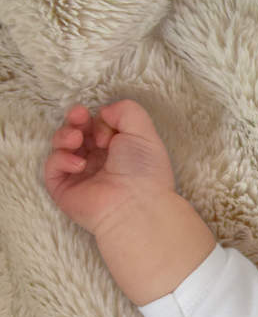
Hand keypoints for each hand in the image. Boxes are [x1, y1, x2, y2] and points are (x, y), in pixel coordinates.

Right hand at [45, 100, 176, 235]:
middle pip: (77, 133)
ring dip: (65, 135)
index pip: (97, 127)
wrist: (136, 206)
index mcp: (119, 152)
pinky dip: (61, 159)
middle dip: (75, 120)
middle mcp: (100, 164)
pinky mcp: (65, 189)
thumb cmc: (145, 172)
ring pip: (61, 146)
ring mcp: (81, 177)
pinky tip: (79, 165)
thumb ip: (126, 111)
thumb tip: (103, 111)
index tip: (104, 123)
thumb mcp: (143, 132)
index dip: (96, 119)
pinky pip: (53, 167)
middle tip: (79, 117)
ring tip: (76, 139)